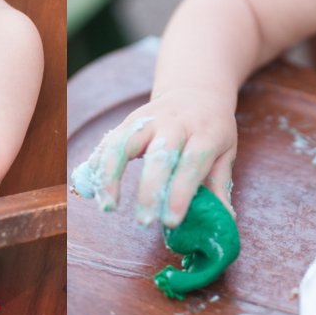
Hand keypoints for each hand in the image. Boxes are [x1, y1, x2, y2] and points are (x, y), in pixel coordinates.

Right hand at [72, 91, 236, 228]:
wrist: (195, 91)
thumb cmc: (211, 129)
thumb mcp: (225, 152)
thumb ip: (219, 186)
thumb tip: (223, 222)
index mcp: (205, 133)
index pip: (192, 161)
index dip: (181, 192)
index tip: (171, 221)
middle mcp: (175, 124)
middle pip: (160, 154)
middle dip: (149, 190)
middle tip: (144, 222)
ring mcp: (149, 119)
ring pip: (125, 143)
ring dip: (112, 175)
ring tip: (108, 206)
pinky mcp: (129, 120)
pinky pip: (109, 141)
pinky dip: (97, 163)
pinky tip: (90, 187)